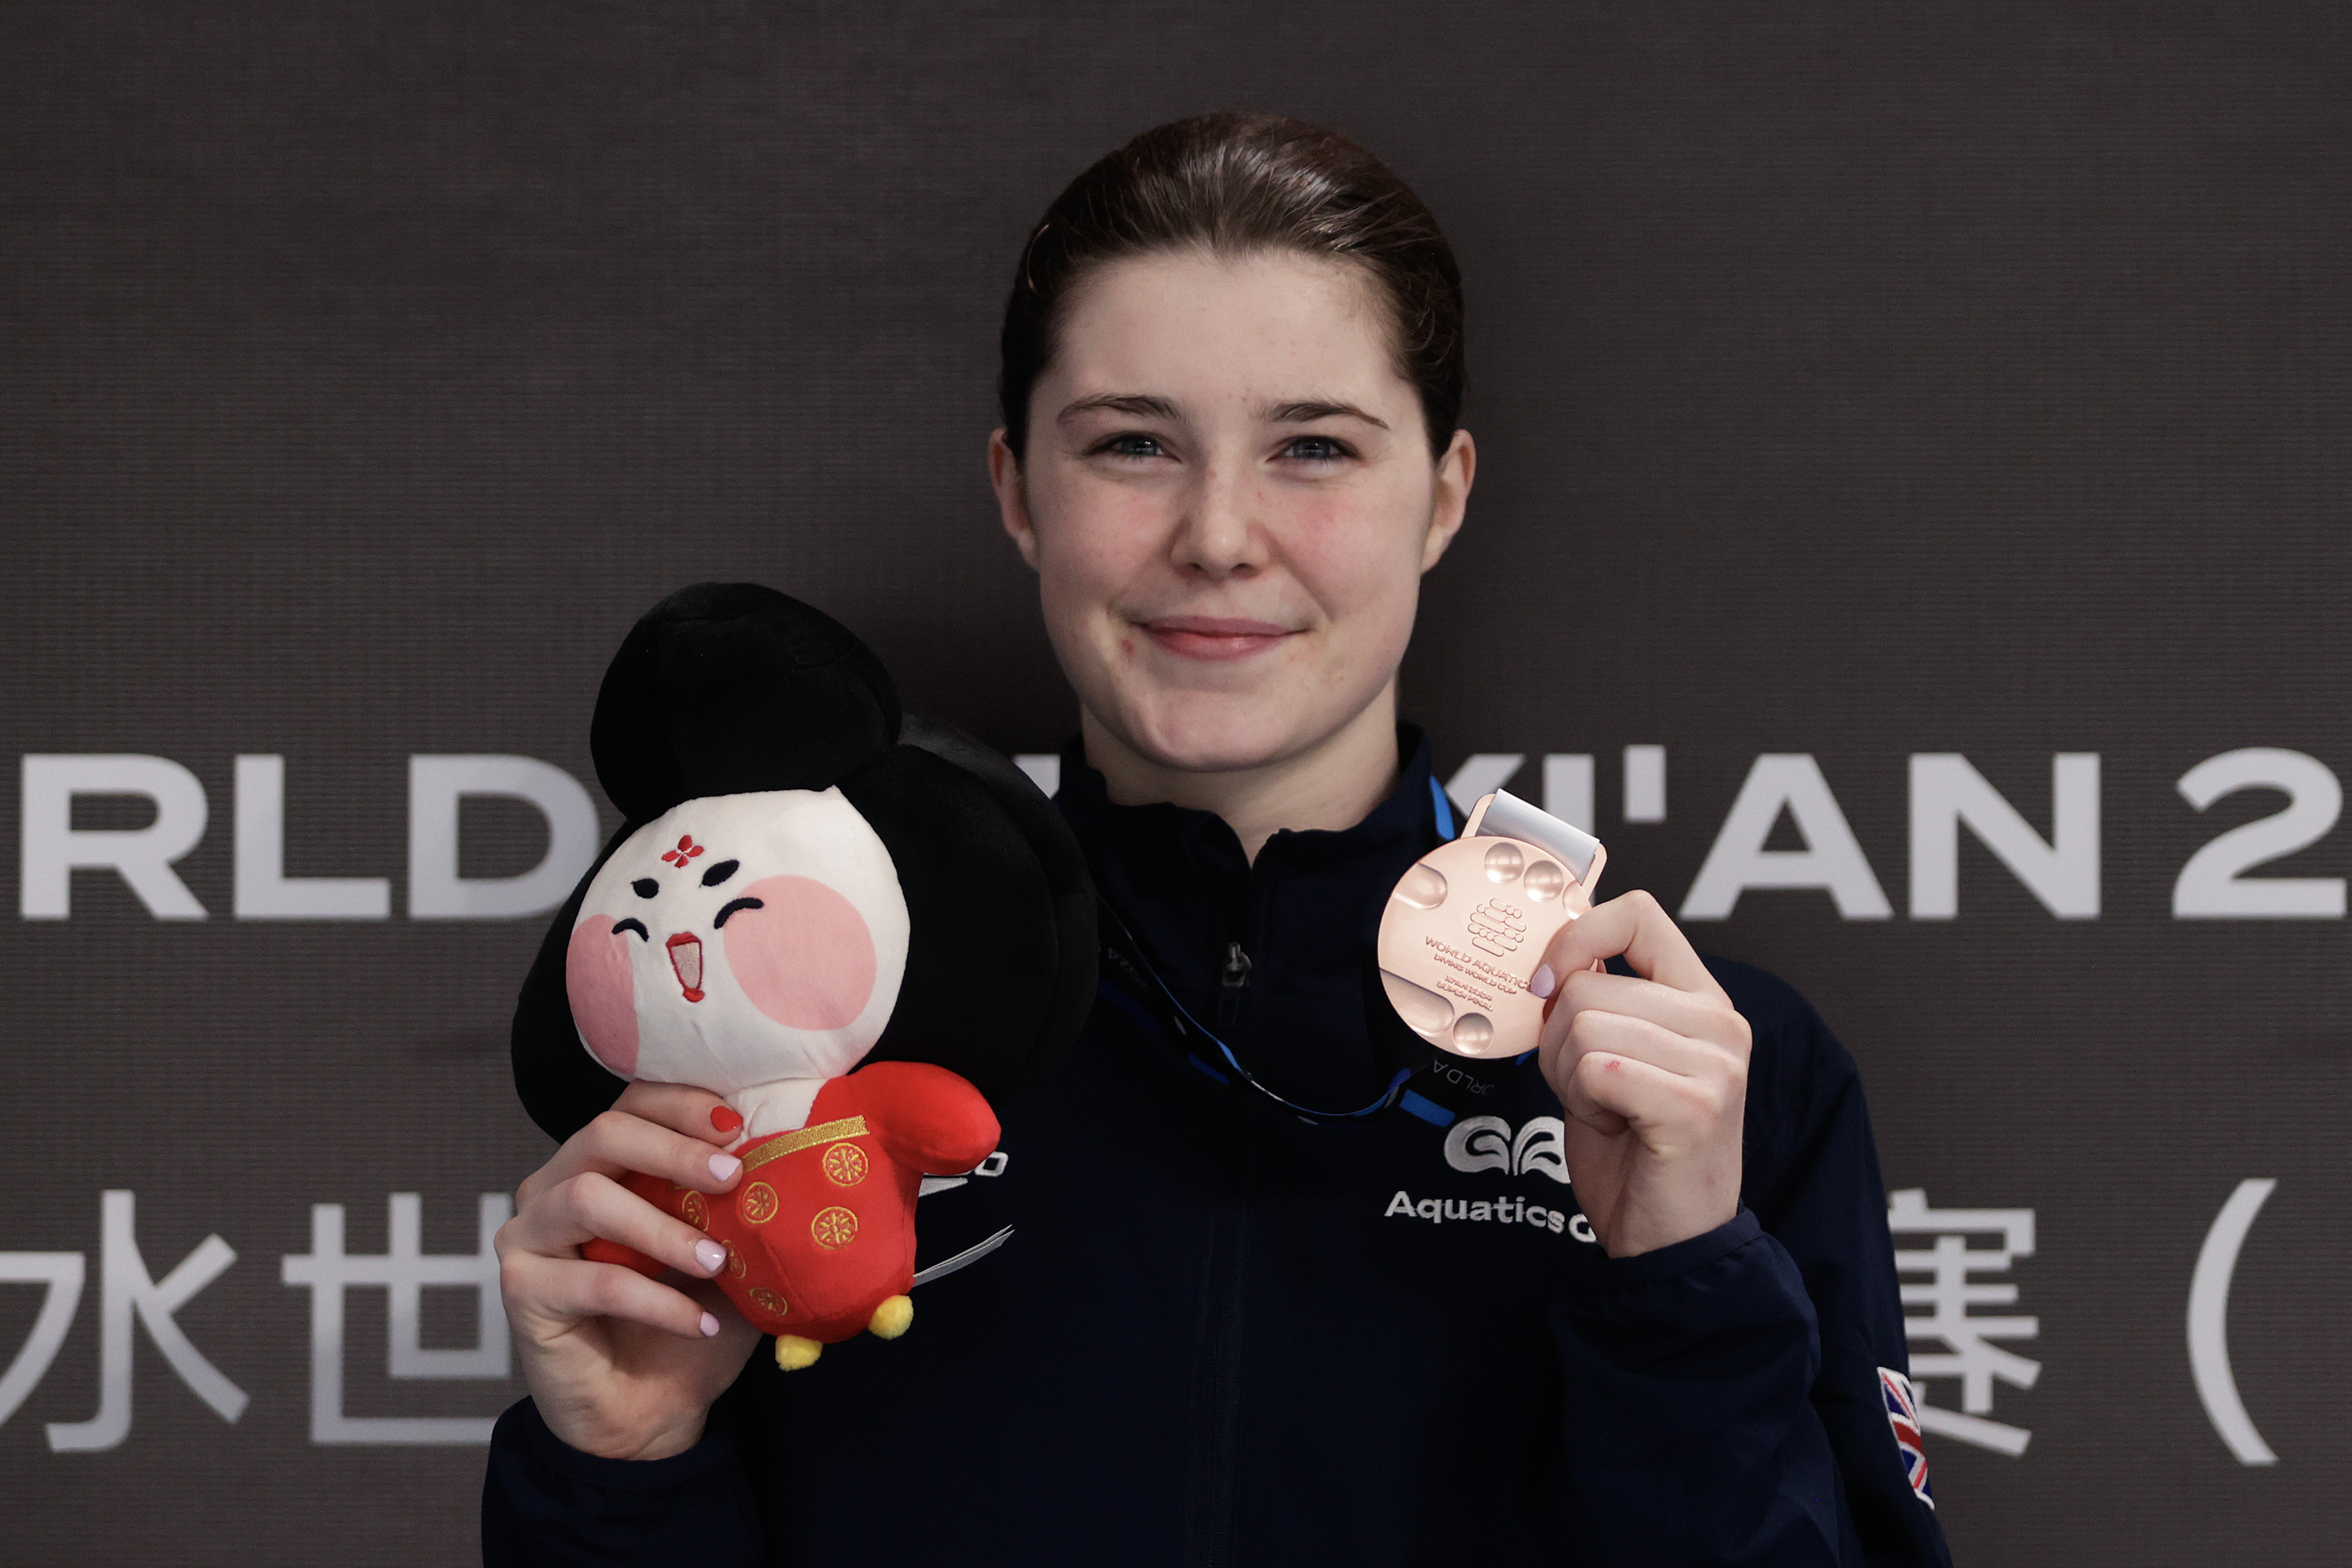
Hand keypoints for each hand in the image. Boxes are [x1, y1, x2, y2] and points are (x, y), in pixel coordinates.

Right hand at [495, 1082, 762, 1459]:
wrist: (652, 1414)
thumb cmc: (690, 1318)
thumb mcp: (727, 1251)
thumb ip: (740, 1205)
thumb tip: (790, 1159)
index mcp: (601, 1164)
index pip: (632, 1105)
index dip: (682, 1105)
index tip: (737, 1126)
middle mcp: (553, 1187)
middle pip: (603, 1134)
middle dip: (673, 1149)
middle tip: (733, 1177)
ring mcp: (528, 1236)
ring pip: (585, 1199)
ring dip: (662, 1227)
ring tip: (719, 1261)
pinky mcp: (521, 1292)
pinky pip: (591, 1282)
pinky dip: (656, 1301)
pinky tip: (699, 1322)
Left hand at [1532, 891, 1749, 1257]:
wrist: (1667, 1241)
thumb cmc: (1634, 1152)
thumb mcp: (1614, 1057)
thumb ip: (1597, 1002)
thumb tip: (1551, 959)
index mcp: (1701, 1000)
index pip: (1637, 915)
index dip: (1576, 938)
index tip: (1547, 983)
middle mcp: (1719, 1023)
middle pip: (1587, 985)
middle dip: (1558, 1042)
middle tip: (1591, 1089)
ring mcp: (1715, 1063)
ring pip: (1583, 1024)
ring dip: (1569, 1076)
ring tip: (1608, 1110)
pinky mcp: (1695, 1104)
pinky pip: (1595, 1067)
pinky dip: (1583, 1101)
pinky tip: (1616, 1127)